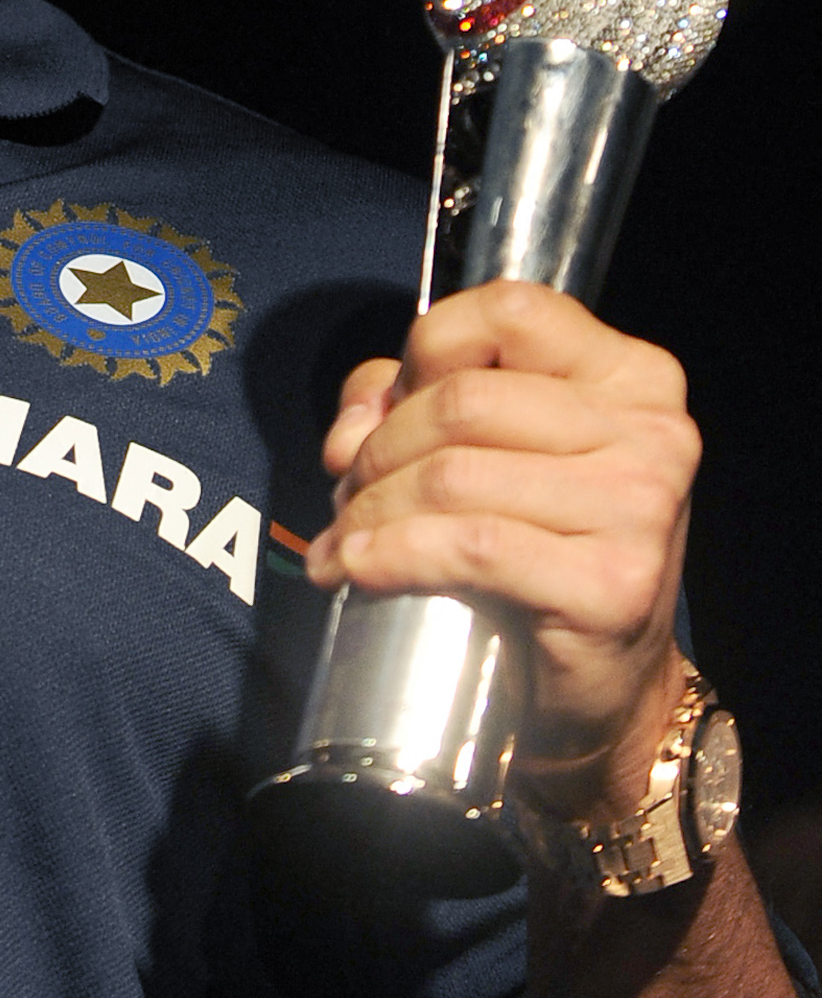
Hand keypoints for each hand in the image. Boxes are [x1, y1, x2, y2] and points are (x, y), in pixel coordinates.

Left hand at [306, 282, 698, 791]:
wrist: (604, 687)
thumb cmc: (540, 550)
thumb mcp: (489, 450)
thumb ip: (414, 399)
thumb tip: (353, 422)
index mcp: (630, 376)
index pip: (510, 310)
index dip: (426, 350)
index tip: (388, 406)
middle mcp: (650, 431)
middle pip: (464, 401)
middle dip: (380, 448)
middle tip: (349, 493)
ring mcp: (640, 508)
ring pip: (454, 474)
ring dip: (373, 509)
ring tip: (346, 538)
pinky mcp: (615, 584)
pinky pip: (470, 547)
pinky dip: (392, 554)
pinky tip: (357, 568)